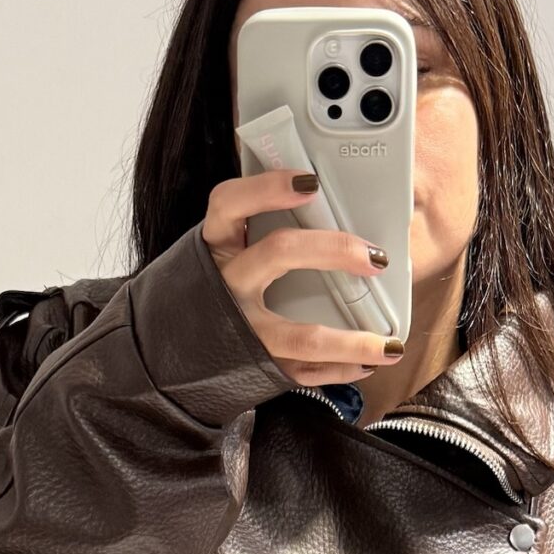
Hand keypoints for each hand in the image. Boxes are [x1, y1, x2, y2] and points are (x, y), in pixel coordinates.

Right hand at [201, 169, 401, 388]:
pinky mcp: (254, 365)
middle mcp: (224, 286)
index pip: (230, 203)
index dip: (267, 189)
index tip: (310, 183)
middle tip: (374, 257)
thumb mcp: (221, 256)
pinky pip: (303, 371)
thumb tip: (329, 212)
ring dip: (351, 342)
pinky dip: (340, 369)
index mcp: (216, 247)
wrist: (165, 353)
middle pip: (277, 253)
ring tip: (389, 346)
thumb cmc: (209, 293)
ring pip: (300, 336)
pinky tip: (367, 362)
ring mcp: (239, 330)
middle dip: (331, 249)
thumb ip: (258, 234)